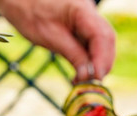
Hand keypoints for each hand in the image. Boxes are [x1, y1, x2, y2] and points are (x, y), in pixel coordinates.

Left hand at [0, 0, 115, 82]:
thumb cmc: (29, 12)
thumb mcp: (49, 36)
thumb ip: (72, 54)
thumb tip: (88, 76)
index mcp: (82, 10)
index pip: (101, 36)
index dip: (102, 59)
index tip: (96, 78)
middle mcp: (90, 13)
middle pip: (107, 41)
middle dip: (102, 64)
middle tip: (91, 84)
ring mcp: (88, 20)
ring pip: (103, 45)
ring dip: (97, 65)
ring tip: (84, 82)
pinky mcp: (83, 28)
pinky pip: (93, 45)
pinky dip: (90, 61)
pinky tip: (81, 74)